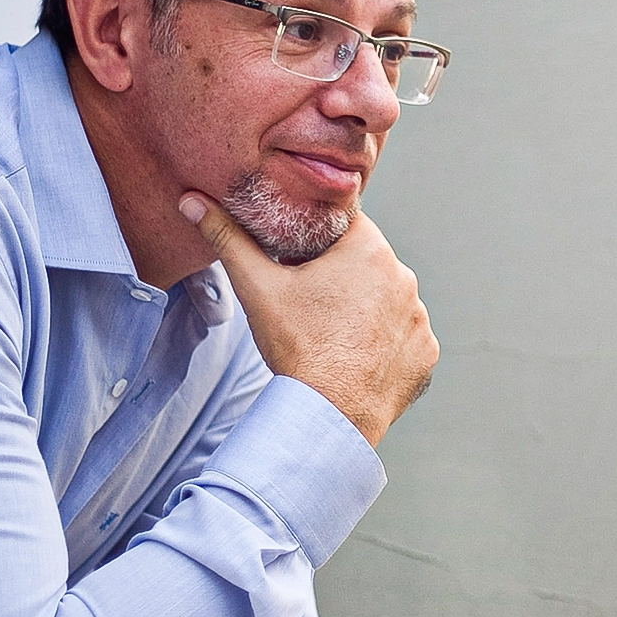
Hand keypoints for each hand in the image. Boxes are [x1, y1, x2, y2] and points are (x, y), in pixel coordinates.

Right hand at [179, 192, 438, 446]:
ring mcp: (419, 319)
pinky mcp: (425, 355)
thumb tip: (191, 201)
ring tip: (331, 336)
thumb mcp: (258, 288)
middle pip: (366, 264)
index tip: (298, 263)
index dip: (315, 241)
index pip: (343, 225)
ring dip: (364, 311)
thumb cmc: (296, 347)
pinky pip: (403, 340)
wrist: (329, 416)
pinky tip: (355, 359)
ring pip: (386, 302)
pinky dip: (383, 346)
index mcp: (369, 249)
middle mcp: (404, 278)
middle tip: (307, 304)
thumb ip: (227, 239)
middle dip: (340, 276)